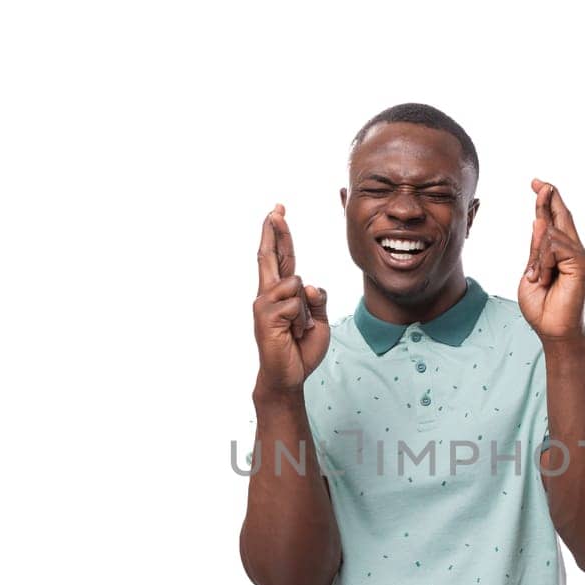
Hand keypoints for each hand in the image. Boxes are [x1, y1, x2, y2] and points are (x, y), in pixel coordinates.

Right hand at [253, 203, 329, 396]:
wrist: (289, 376)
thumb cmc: (302, 349)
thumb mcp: (320, 320)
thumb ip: (318, 299)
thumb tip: (309, 285)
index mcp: (281, 293)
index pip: (282, 258)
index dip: (281, 235)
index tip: (278, 212)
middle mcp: (268, 294)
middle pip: (271, 255)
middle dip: (275, 230)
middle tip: (277, 208)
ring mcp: (264, 304)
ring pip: (296, 282)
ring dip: (306, 310)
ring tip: (299, 330)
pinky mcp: (265, 316)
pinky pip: (295, 303)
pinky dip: (302, 320)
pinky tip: (294, 334)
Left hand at [518, 178, 584, 342]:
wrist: (553, 330)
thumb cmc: (542, 307)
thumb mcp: (531, 273)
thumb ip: (536, 250)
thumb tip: (540, 223)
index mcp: (560, 254)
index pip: (553, 222)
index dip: (545, 202)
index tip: (537, 183)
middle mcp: (574, 251)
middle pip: (560, 217)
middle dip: (548, 198)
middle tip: (538, 182)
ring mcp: (580, 256)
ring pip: (551, 234)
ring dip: (537, 256)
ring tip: (540, 278)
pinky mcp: (582, 263)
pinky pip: (555, 246)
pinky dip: (544, 260)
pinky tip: (545, 275)